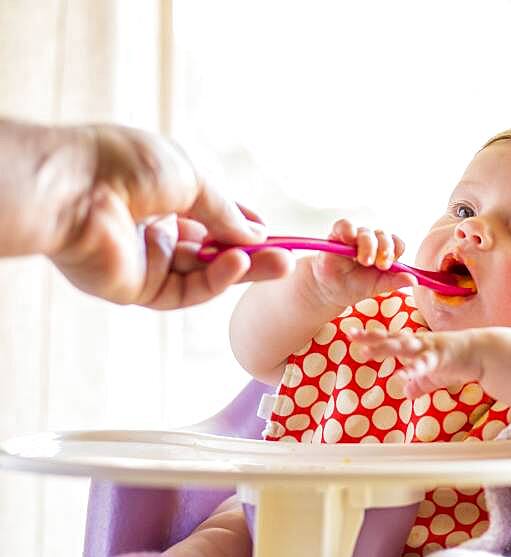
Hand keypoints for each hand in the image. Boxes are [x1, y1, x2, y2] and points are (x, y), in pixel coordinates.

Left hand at [46, 124, 292, 307]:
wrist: (74, 189)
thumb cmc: (126, 166)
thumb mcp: (192, 178)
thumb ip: (226, 212)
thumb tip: (257, 235)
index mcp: (159, 192)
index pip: (209, 215)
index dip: (240, 223)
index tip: (269, 230)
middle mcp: (152, 227)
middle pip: (212, 248)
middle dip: (252, 252)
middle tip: (288, 257)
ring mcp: (146, 260)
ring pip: (204, 272)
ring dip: (242, 268)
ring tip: (278, 263)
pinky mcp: (138, 288)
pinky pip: (186, 290)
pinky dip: (215, 280)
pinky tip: (237, 264)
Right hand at [309, 218, 415, 306]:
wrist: (331, 291)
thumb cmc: (355, 286)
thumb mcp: (378, 286)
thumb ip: (395, 281)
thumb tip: (415, 281)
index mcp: (384, 252)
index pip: (397, 243)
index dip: (396, 250)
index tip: (391, 265)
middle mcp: (372, 241)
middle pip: (383, 236)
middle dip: (385, 249)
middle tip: (381, 265)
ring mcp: (355, 237)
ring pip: (366, 232)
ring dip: (368, 245)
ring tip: (364, 260)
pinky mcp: (337, 234)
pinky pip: (344, 225)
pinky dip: (347, 229)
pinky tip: (348, 239)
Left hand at [347, 327, 485, 398]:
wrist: (483, 353)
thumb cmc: (457, 361)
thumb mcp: (433, 376)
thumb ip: (419, 383)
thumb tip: (408, 393)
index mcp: (415, 344)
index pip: (388, 338)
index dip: (370, 337)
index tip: (351, 333)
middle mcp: (418, 343)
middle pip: (391, 338)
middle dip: (371, 337)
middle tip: (351, 335)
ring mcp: (429, 348)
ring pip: (403, 347)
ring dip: (385, 349)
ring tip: (367, 352)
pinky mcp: (441, 357)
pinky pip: (424, 364)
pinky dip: (412, 369)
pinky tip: (401, 375)